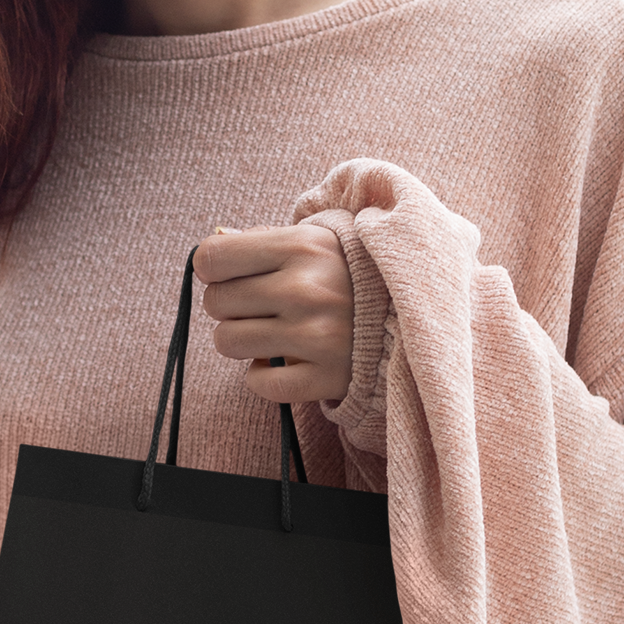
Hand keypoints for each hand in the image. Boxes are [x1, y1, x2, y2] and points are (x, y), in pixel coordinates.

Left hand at [194, 224, 353, 404]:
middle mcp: (305, 290)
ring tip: (272, 332)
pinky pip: (257, 382)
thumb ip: (262, 241)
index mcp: (302, 246)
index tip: (230, 273)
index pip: (212, 257)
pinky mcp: (324, 378)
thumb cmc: (354, 274)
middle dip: (229, 305)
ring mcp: (315, 337)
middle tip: (260, 305)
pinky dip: (264, 375)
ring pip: (227, 342)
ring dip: (242, 340)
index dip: (213, 267)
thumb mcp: (317, 241)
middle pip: (216, 302)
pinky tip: (288, 360)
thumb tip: (208, 252)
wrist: (415, 315)